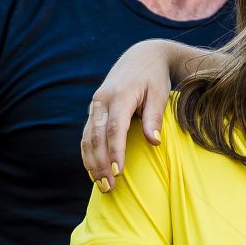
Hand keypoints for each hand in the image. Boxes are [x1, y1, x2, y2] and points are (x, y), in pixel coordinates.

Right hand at [83, 39, 184, 187]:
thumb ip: (154, 117)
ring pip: (87, 138)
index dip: (115, 152)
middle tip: (109, 188)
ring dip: (92, 163)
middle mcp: (102, 101)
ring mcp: (95, 105)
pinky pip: (86, 135)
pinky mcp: (93, 111)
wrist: (141, 57)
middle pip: (96, 137)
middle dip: (100, 164)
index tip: (118, 173)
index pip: (115, 128)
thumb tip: (154, 142)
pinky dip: (87, 154)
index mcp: (120, 96)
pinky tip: (93, 171)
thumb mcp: (160, 93)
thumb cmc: (154, 78)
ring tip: (101, 185)